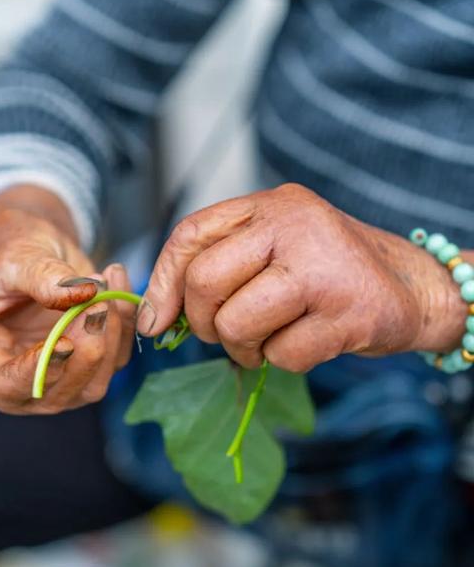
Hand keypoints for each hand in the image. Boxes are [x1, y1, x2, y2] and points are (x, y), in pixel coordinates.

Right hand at [0, 188, 135, 413]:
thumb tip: (83, 294)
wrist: (29, 244)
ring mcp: (47, 378)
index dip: (36, 372)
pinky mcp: (80, 368)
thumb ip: (43, 275)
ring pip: (89, 385)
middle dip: (83, 353)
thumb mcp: (14, 253)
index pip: (2, 387)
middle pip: (53, 394)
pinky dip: (121, 328)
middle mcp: (8, 379)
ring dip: (107, 341)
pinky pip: (111, 362)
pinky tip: (117, 287)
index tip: (66, 343)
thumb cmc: (5, 248)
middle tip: (97, 304)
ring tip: (106, 287)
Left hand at [139, 184, 468, 371]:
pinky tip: (307, 343)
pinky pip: (281, 355)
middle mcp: (296, 225)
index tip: (156, 320)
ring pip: (237, 323)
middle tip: (225, 334)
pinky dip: (284, 361)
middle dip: (203, 322)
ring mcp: (324, 267)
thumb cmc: (327, 273)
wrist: (412, 287)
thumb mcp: (275, 247)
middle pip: (205, 281)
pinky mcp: (349, 313)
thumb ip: (221, 264)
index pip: (190, 235)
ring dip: (242, 348)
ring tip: (265, 343)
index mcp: (271, 205)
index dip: (163, 283)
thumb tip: (154, 315)